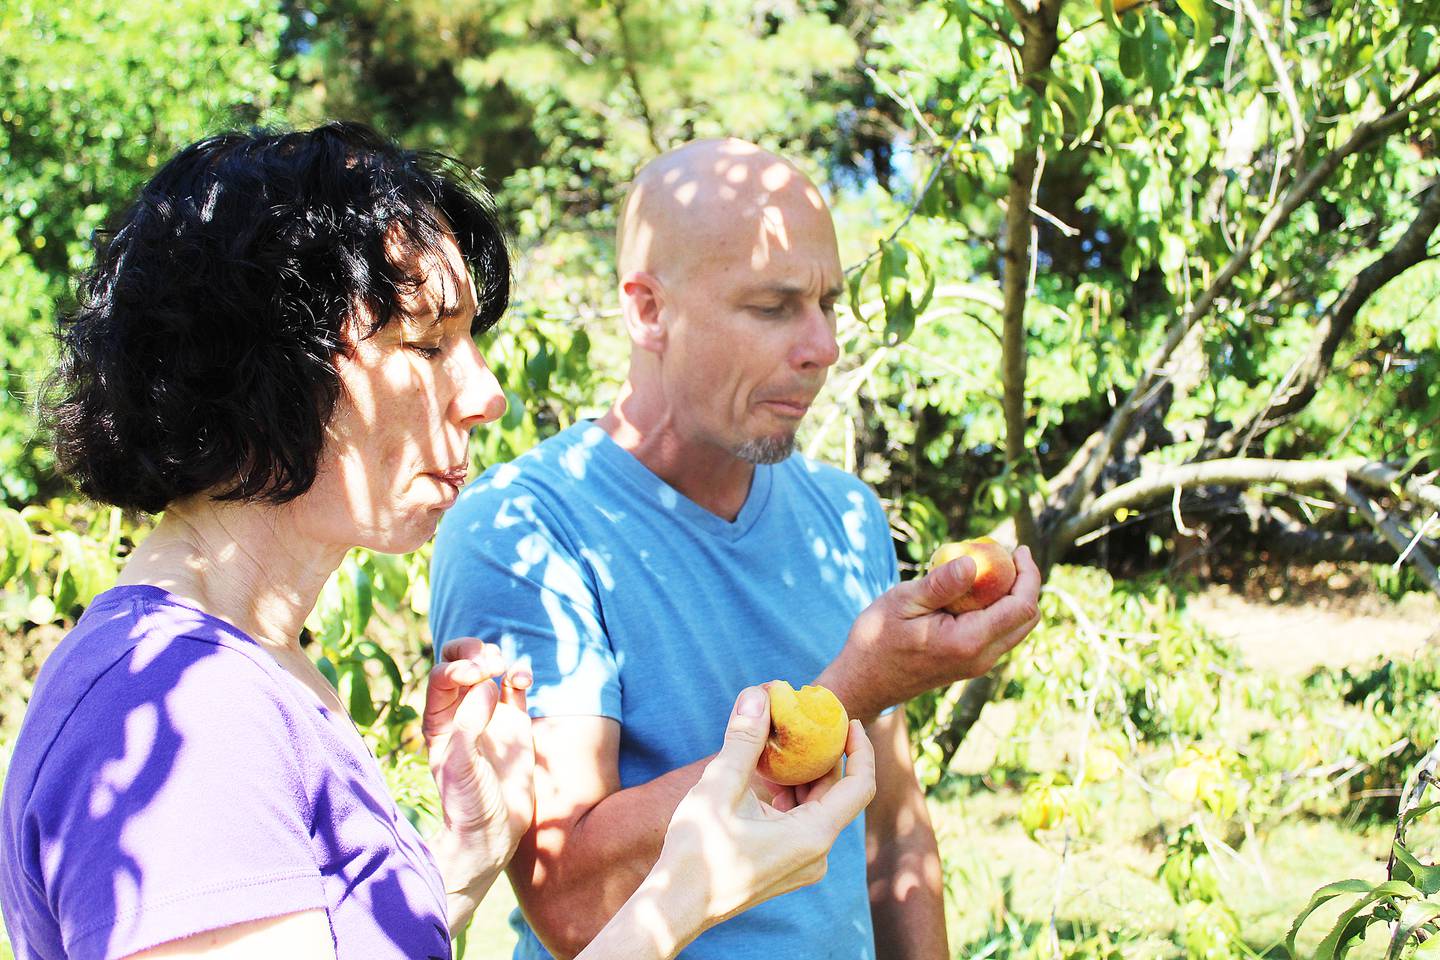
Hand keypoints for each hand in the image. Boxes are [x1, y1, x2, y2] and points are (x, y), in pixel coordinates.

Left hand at [423, 639, 534, 882]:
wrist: (495, 832)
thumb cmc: (468, 803)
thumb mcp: (461, 766)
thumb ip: (469, 724)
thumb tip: (485, 686)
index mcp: (438, 720)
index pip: (441, 676)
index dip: (458, 667)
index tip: (477, 676)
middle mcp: (460, 712)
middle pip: (460, 662)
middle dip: (474, 653)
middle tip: (491, 664)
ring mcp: (489, 715)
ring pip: (488, 668)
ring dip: (496, 658)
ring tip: (506, 670)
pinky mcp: (515, 722)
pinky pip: (515, 686)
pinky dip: (520, 673)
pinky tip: (522, 678)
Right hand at [652, 686, 875, 930]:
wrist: (675, 906)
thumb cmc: (696, 852)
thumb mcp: (718, 787)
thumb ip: (743, 740)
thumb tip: (759, 694)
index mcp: (812, 836)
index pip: (859, 786)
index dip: (860, 749)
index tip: (848, 719)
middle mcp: (817, 854)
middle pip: (834, 793)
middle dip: (819, 755)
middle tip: (799, 721)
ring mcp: (802, 864)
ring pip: (815, 807)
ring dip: (799, 774)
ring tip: (773, 746)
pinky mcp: (786, 867)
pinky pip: (801, 823)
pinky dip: (788, 796)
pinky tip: (762, 778)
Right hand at [819, 546, 1042, 721]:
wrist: (864, 682)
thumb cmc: (876, 638)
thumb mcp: (902, 602)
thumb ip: (940, 585)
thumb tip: (973, 563)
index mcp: (968, 641)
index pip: (1020, 607)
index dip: (1028, 575)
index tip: (1018, 549)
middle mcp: (981, 658)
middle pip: (1027, 619)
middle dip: (1026, 583)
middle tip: (1010, 555)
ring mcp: (978, 665)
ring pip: (1016, 628)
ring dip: (1013, 596)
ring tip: (993, 567)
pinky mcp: (970, 664)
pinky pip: (1000, 635)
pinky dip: (999, 609)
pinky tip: (977, 590)